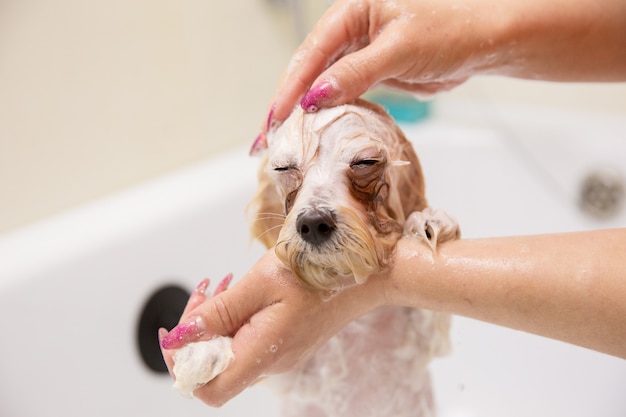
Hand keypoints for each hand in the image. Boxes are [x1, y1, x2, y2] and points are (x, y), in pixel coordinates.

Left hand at [160, 249, 384, 405]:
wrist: (364, 272)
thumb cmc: (319, 271)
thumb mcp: (261, 282)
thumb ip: (219, 311)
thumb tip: (182, 335)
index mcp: (264, 352)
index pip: (208, 388)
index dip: (183, 364)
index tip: (176, 331)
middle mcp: (271, 362)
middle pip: (214, 367)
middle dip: (197, 331)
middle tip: (204, 290)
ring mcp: (280, 354)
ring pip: (229, 351)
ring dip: (215, 321)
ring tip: (221, 284)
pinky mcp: (285, 342)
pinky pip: (247, 340)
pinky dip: (234, 319)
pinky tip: (241, 291)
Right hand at [264, 0, 498, 126]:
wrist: (480, 43)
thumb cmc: (449, 31)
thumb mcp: (399, 49)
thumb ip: (356, 72)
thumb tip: (316, 96)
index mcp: (350, 12)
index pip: (310, 52)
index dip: (290, 87)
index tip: (276, 118)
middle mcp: (349, 31)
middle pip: (307, 70)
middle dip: (286, 103)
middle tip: (268, 137)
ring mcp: (357, 54)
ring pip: (320, 85)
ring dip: (302, 112)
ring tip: (284, 141)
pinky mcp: (368, 73)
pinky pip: (340, 94)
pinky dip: (326, 114)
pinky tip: (314, 132)